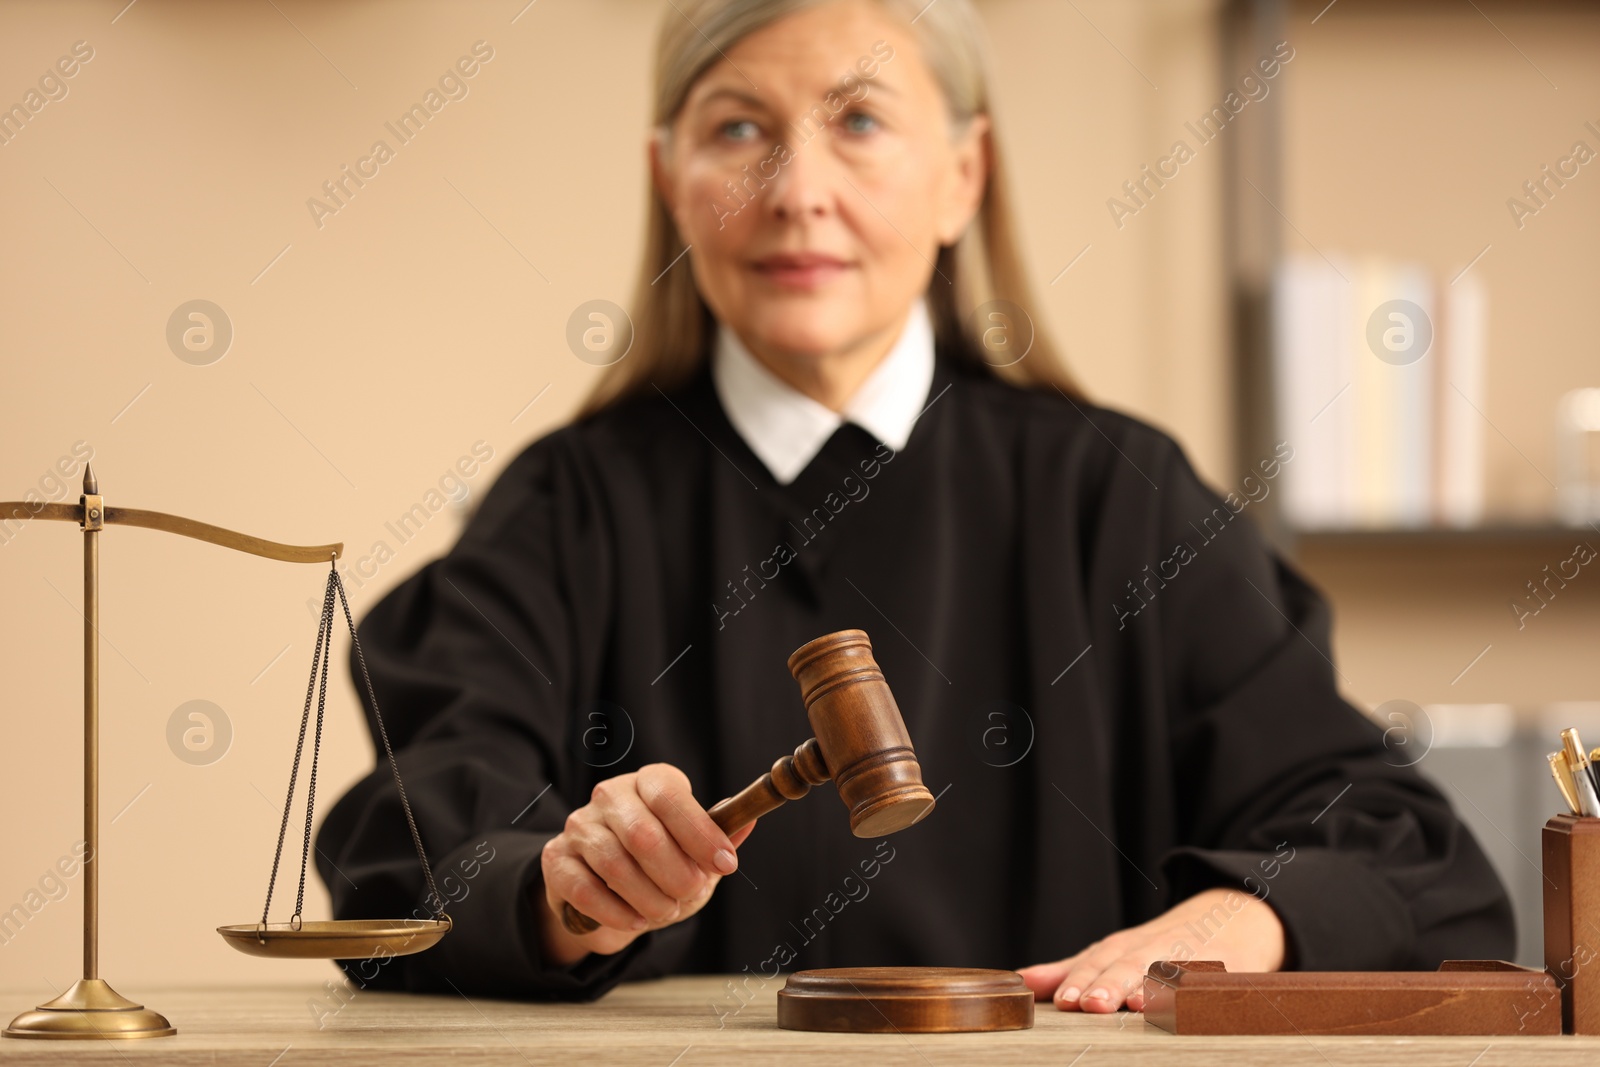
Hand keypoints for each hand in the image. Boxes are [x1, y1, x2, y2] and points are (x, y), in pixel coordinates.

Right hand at [537, 763, 755, 965]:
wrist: (606, 896)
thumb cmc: (659, 867)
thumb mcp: (695, 853)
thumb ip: (719, 838)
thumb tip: (748, 822)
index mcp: (649, 782)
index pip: (670, 795)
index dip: (700, 832)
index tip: (725, 864)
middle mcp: (610, 796)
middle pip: (642, 833)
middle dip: (675, 873)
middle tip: (691, 892)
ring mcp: (579, 826)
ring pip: (614, 863)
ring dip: (648, 897)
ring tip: (665, 910)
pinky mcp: (557, 860)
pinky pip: (586, 890)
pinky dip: (617, 913)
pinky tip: (635, 920)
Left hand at [1017, 888, 1285, 1011]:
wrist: (1237, 916)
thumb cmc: (1163, 945)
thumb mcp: (1117, 952)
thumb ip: (1071, 969)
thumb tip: (1020, 980)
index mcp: (1125, 948)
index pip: (1097, 962)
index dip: (1079, 980)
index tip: (1062, 1000)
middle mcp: (1155, 950)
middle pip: (1129, 966)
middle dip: (1109, 984)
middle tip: (1089, 1004)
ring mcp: (1191, 958)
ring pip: (1168, 973)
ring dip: (1151, 989)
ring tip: (1135, 1005)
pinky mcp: (1226, 972)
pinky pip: (1212, 983)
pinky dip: (1201, 994)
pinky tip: (1191, 1007)